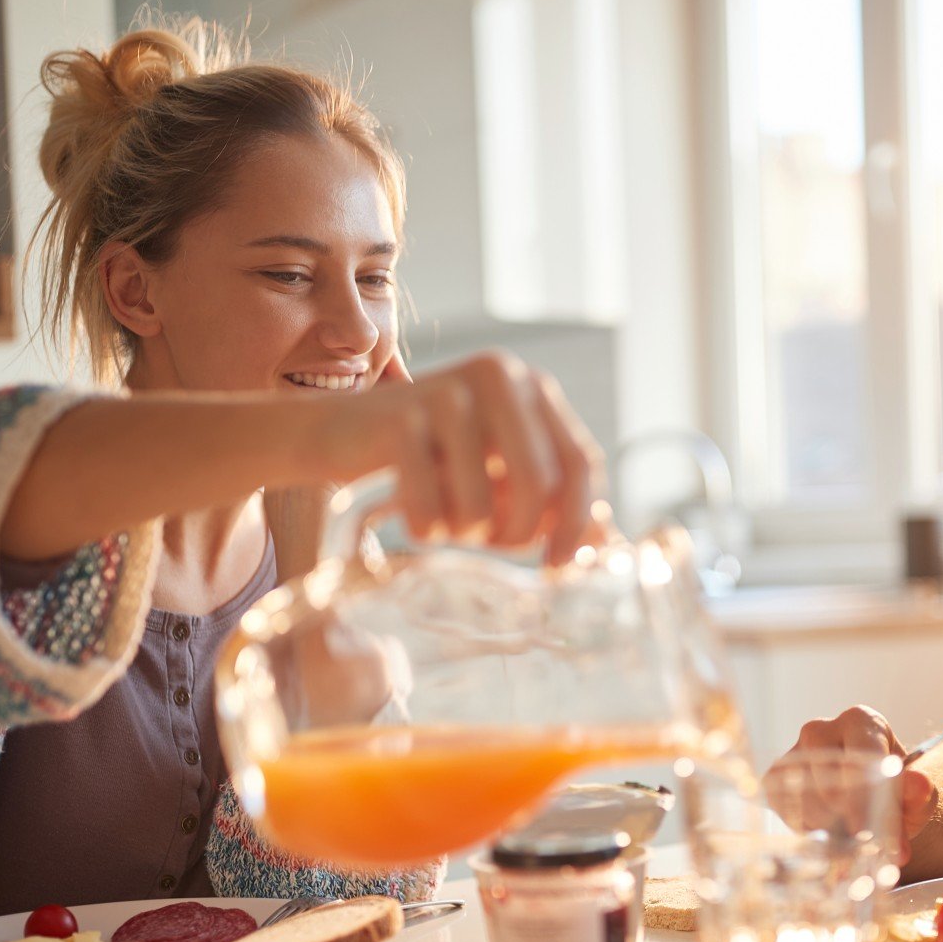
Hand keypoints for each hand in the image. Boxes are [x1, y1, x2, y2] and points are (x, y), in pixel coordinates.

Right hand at [322, 351, 603, 564]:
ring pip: (483, 506)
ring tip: (444, 517)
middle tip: (490, 543)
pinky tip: (412, 514)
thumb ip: (553, 502)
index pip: (582, 463)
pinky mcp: (400, 419)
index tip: (556, 565)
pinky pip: (430, 510)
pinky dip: (423, 530)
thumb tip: (608, 542)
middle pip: (540, 487)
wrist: (334, 432)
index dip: (577, 523)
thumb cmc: (430, 461)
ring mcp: (449, 393)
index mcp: (532, 386)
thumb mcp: (498, 475)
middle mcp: (499, 376)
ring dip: (463, 533)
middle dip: (516, 535)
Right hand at [773, 706, 936, 863]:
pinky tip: (824, 826)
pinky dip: (805, 826)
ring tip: (846, 830)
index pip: (860, 755)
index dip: (862, 797)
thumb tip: (919, 785)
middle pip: (827, 780)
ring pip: (804, 799)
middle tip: (860, 838)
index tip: (864, 833)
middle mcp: (821, 728)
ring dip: (826, 826)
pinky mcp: (774, 775)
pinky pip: (784, 808)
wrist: (867, 794)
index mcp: (861, 722)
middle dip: (845, 817)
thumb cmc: (893, 792)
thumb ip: (920, 794)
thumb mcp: (914, 797)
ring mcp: (793, 750)